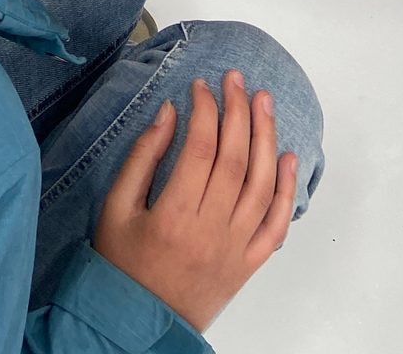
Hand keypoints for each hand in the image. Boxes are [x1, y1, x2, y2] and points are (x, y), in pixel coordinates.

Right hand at [93, 75, 297, 333]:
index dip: (205, 109)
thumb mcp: (115, 207)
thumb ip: (142, 157)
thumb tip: (170, 113)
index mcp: (174, 215)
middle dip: (238, 111)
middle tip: (236, 79)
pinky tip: (287, 157)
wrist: (137, 323)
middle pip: (235, 159)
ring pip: (261, 185)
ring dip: (267, 138)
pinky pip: (276, 225)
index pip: (200, 147)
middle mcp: (211, 231)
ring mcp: (235, 250)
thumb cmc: (122, 263)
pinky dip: (287, 190)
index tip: (201, 85)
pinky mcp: (248, 265)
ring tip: (264, 101)